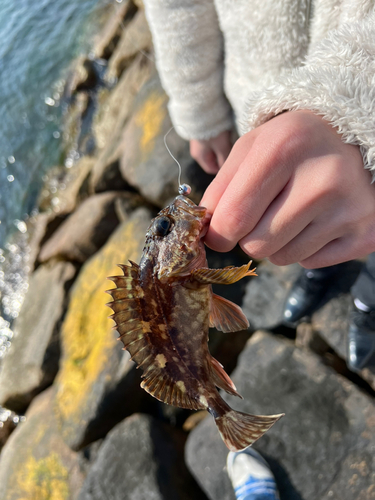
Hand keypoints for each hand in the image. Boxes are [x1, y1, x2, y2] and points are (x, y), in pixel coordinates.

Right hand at [190, 130, 231, 173]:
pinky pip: (212, 143)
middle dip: (222, 158)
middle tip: (233, 153)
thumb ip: (224, 158)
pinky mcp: (202, 134)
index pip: (211, 169)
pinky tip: (225, 136)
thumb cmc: (212, 130)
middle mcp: (197, 151)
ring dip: (222, 149)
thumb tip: (228, 168)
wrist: (201, 110)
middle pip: (212, 160)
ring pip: (213, 151)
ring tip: (229, 143)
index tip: (232, 165)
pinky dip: (219, 142)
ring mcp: (199, 142)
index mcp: (199, 156)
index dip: (222, 169)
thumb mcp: (221, 146)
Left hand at [201, 111, 374, 267]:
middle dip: (249, 236)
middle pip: (255, 246)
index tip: (219, 233)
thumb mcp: (253, 148)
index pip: (232, 218)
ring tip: (295, 210)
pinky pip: (309, 263)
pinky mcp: (365, 234)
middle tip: (265, 212)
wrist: (353, 141)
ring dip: (277, 242)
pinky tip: (317, 219)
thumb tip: (205, 233)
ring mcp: (348, 209)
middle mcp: (321, 179)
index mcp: (284, 148)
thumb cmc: (293, 145)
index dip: (218, 234)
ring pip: (282, 258)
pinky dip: (305, 248)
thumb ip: (221, 189)